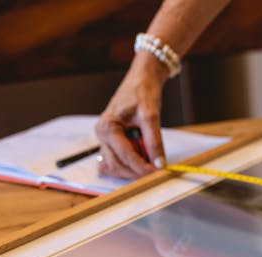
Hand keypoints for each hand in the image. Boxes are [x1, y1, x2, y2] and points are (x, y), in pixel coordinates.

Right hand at [95, 54, 167, 178]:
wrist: (141, 79)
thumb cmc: (142, 92)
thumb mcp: (151, 116)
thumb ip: (154, 141)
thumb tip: (159, 163)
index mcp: (107, 126)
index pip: (124, 155)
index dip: (141, 166)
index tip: (157, 172)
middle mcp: (102, 134)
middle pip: (116, 164)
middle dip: (136, 171)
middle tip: (155, 172)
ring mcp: (105, 139)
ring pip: (115, 165)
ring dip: (132, 170)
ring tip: (151, 164)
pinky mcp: (111, 141)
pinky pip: (116, 160)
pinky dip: (128, 165)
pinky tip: (142, 162)